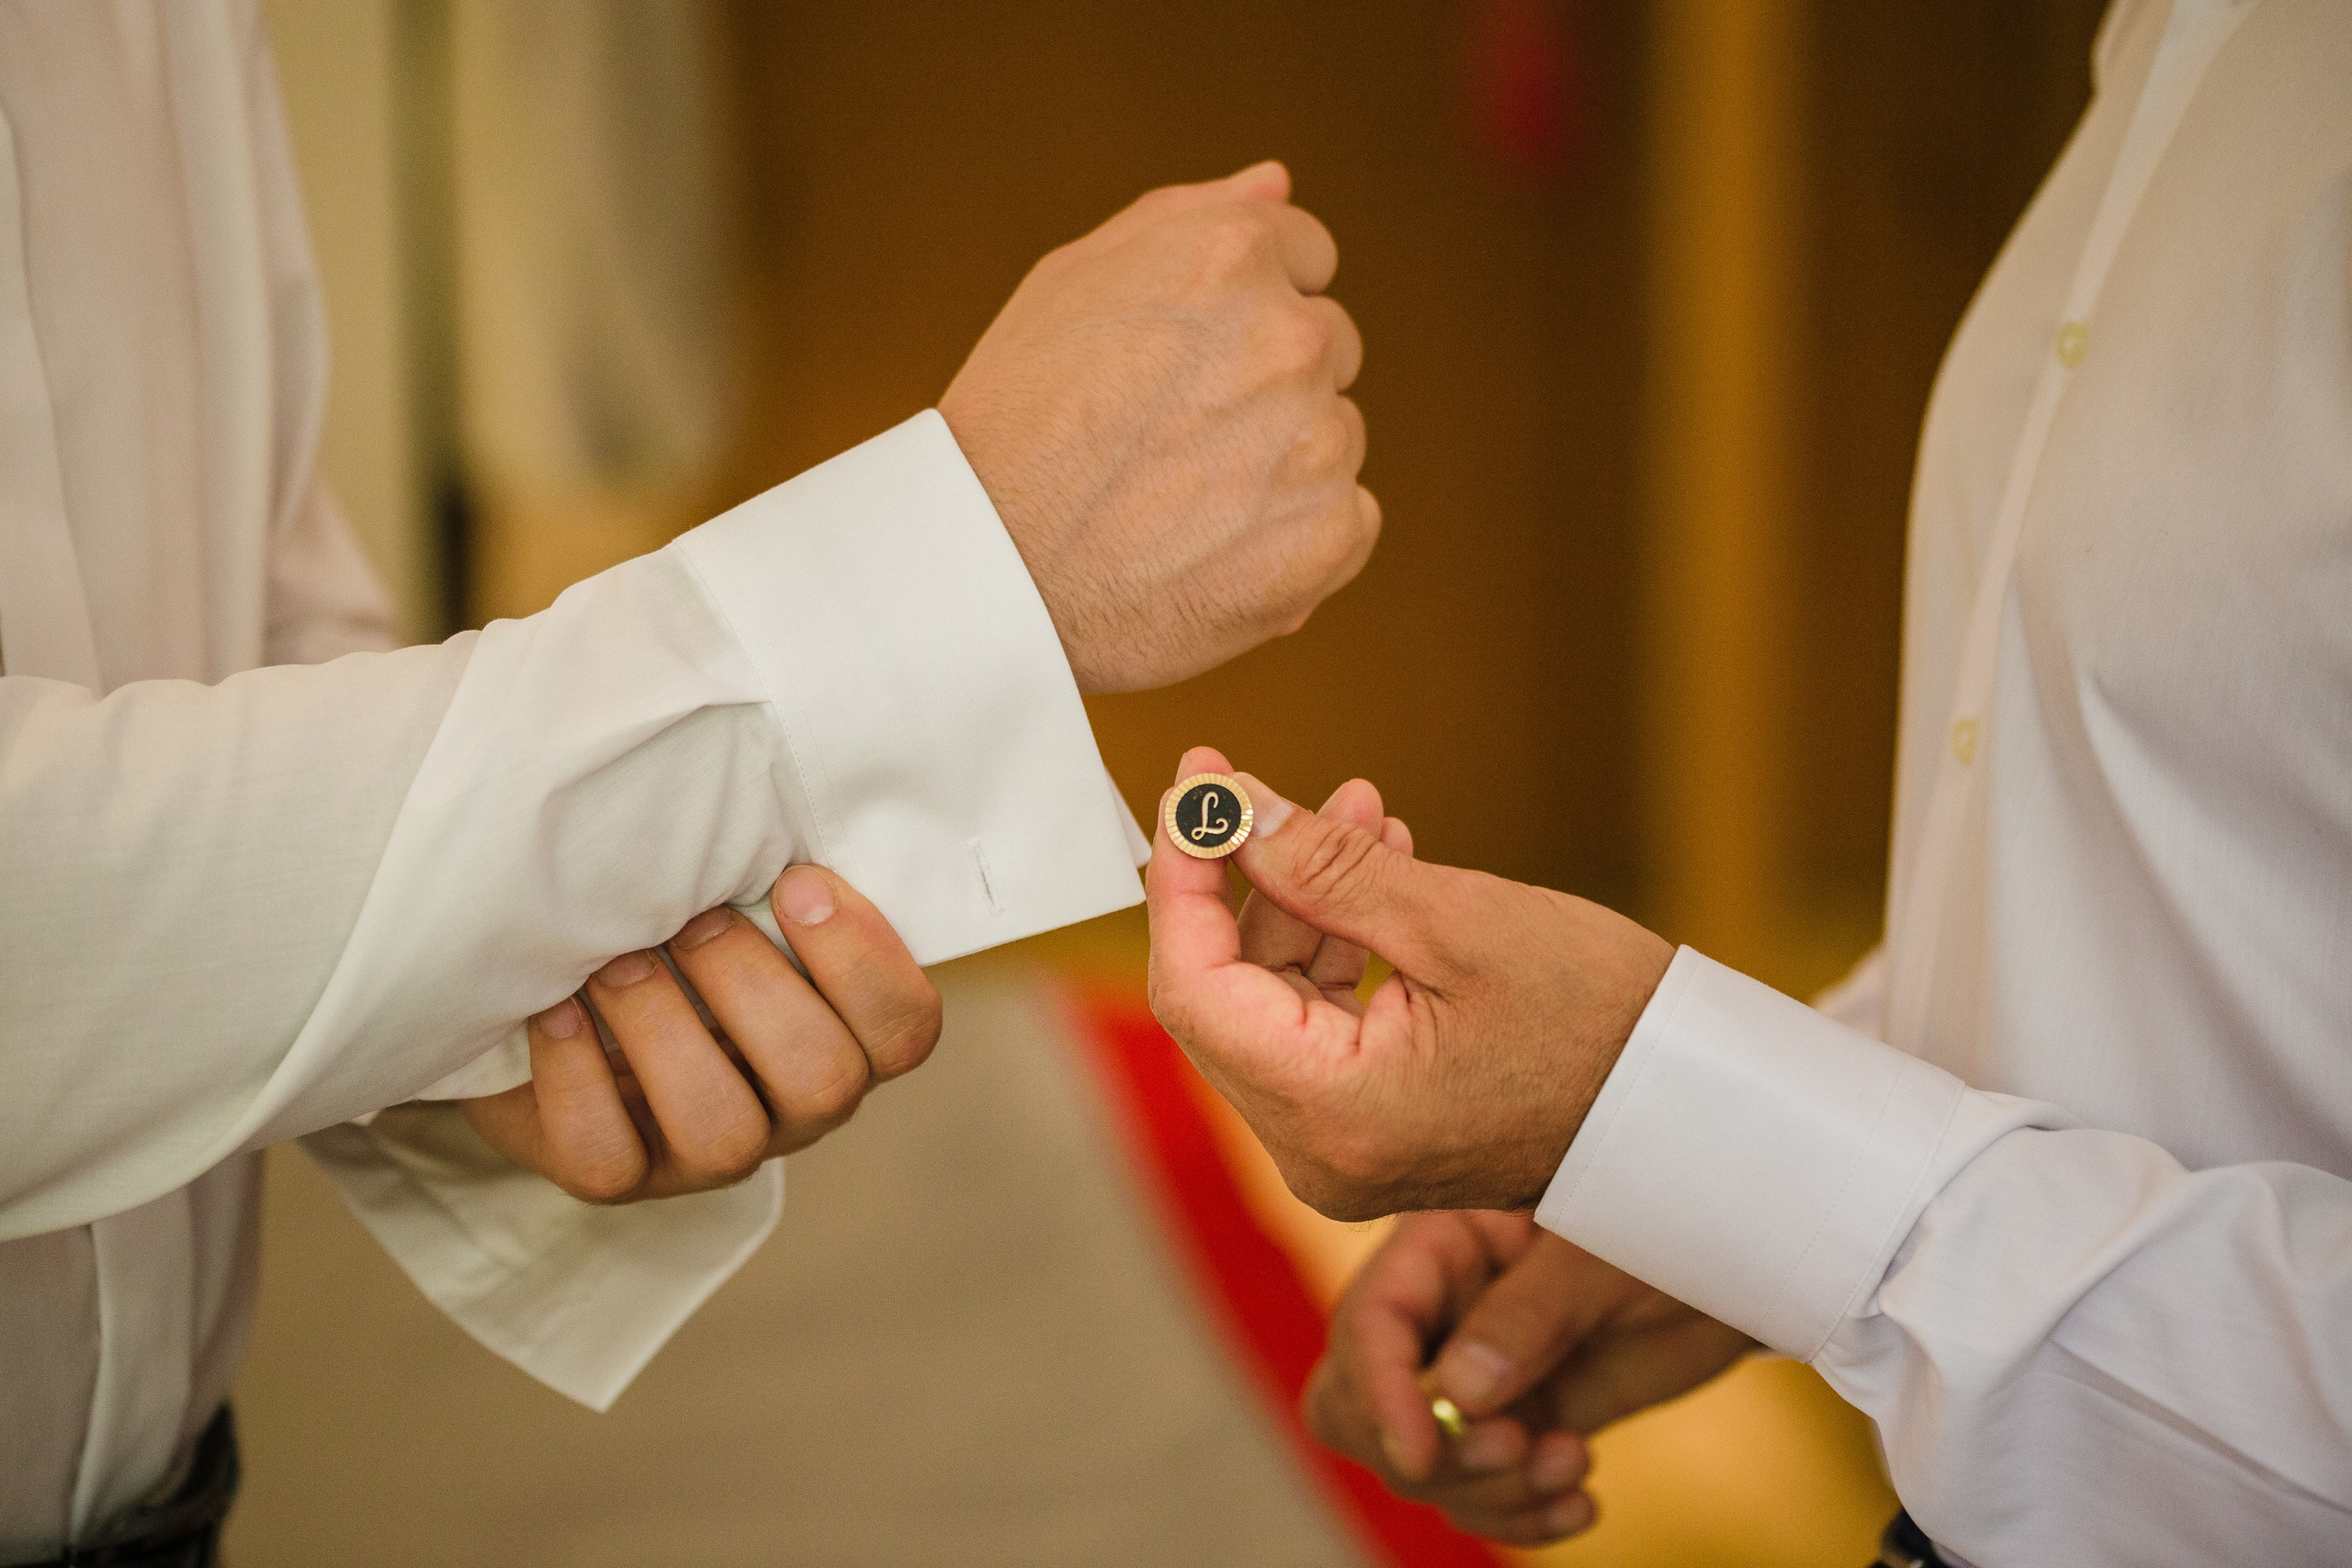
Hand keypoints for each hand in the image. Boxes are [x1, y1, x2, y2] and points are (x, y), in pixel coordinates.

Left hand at [462, 865, 939, 1202]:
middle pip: (825, 1082)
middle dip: (752, 987)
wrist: (546, 994)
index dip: (865, 960)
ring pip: (723, 1134)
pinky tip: (554, 1009)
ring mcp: (708, 1154)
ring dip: (663, 1031)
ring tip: (614, 962)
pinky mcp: (618, 1177)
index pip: (906, 1028)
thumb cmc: (658, 918)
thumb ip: (757, 844)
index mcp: (843, 1030)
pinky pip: (610, 1156)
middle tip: (691, 920)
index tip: (798, 882)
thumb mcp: (720, 882)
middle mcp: (791, 1106)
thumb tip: (746, 730)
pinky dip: (576, 1074)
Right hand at [939, 162, 1378, 692]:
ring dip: (1283, 461)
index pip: (1308, 256)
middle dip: (1268, 382)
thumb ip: (1184, 217)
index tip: (1186, 360)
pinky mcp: (1329, 534)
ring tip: (1183, 500)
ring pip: (1337, 435)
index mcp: (1233, 254)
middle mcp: (1290, 337)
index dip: (1244, 310)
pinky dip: (1296, 541)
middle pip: (1328, 345)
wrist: (988, 572)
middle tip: (1170, 438)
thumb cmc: (1016, 419)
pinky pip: (1347, 520)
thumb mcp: (1071, 281)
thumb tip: (1278, 184)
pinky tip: (1215, 551)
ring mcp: (1318, 440)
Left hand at [1146, 746, 1674, 1219]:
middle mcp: (1318, 1152)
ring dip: (1298, 903)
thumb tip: (1222, 807)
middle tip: (1255, 783)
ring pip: (1268, 1006)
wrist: (1691, 1105)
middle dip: (1238, 881)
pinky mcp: (1371, 1132)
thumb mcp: (1455, 920)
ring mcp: (1342, 1150)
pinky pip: (1317, 1028)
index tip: (1194, 785)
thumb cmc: (1602, 1021)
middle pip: (1221, 999)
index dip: (1180, 878)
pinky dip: (1333, 948)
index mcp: (1332, 1112)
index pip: (1194, 988)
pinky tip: (1377, 875)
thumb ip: (1322, 865)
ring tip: (1361, 813)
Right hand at [1306, 1211, 1751, 1545]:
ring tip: (1574, 1462)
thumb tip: (1456, 1393)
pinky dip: (1516, 1515)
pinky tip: (1579, 1503)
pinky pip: (1476, 1491)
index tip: (1423, 1453)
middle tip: (1514, 1449)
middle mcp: (1441, 1306)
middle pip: (1357, 1400)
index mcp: (1444, 1238)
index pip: (1371, 1318)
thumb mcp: (1605, 1255)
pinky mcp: (1516, 1420)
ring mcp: (1473, 1370)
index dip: (1378, 1390)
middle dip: (1426, 1449)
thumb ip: (1529, 1315)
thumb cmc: (1676, 1220)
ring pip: (1418, 1460)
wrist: (1747, 1259)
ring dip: (1485, 1489)